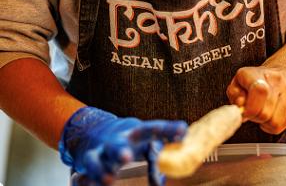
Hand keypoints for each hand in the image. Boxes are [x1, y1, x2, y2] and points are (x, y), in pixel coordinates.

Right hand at [59, 107, 187, 185]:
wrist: (95, 132)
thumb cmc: (129, 140)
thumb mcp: (143, 141)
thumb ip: (157, 154)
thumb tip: (169, 172)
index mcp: (134, 133)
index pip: (152, 129)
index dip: (168, 130)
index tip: (183, 131)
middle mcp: (115, 141)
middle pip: (116, 144)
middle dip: (120, 150)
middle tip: (127, 157)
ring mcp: (98, 153)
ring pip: (94, 159)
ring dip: (100, 169)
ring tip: (108, 180)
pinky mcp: (85, 166)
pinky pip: (79, 175)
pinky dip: (81, 181)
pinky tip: (86, 184)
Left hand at [226, 66, 285, 133]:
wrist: (283, 71)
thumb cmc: (254, 80)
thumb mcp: (238, 82)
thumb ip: (235, 94)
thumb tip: (241, 106)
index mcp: (258, 74)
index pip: (259, 91)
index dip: (250, 108)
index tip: (244, 112)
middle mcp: (277, 81)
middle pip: (266, 113)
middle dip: (255, 117)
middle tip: (251, 112)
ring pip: (275, 122)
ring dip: (264, 122)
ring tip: (260, 113)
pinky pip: (281, 125)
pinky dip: (271, 126)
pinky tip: (268, 116)